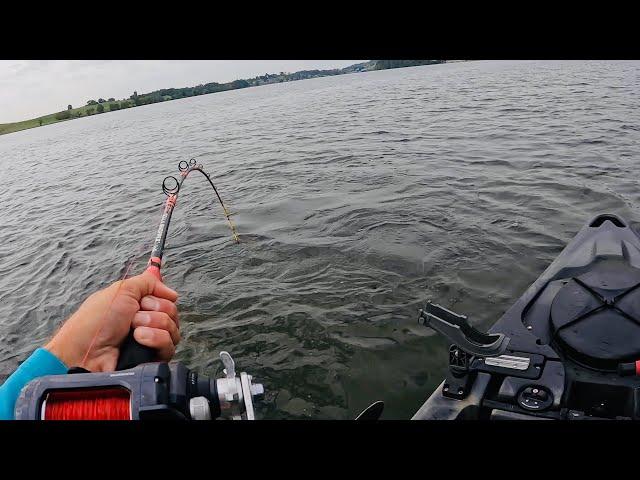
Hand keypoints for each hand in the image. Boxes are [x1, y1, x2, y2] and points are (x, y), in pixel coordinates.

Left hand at [45, 271, 179, 371]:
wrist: (87, 352)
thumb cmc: (97, 320)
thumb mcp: (122, 289)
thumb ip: (148, 282)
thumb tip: (171, 292)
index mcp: (139, 306)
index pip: (167, 298)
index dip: (159, 296)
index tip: (144, 300)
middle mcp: (148, 323)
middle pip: (172, 312)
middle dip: (155, 310)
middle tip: (134, 316)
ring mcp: (151, 342)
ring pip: (173, 328)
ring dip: (153, 324)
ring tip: (134, 330)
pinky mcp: (153, 359)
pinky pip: (169, 346)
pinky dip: (155, 339)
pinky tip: (139, 340)